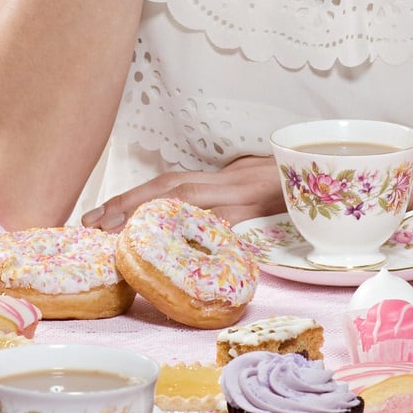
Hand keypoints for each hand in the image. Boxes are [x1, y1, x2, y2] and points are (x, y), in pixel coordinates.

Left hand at [79, 155, 281, 229]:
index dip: (127, 199)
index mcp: (216, 180)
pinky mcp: (257, 205)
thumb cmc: (284, 188)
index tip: (94, 217)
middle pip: (165, 188)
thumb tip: (189, 227)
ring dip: (149, 212)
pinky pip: (223, 219)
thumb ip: (218, 207)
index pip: (164, 186)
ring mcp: (239, 192)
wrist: (321, 173)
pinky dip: (198, 227)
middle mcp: (222, 182)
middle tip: (91, 224)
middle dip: (125, 205)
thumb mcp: (247, 193)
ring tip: (118, 231)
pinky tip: (177, 239)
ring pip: (185, 197)